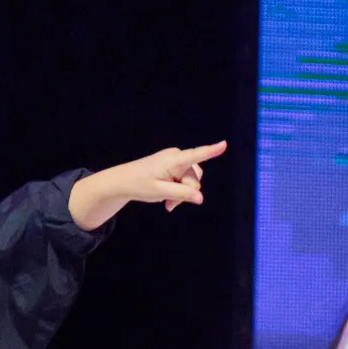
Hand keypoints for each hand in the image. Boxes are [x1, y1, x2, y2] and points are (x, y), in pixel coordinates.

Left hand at [67, 142, 228, 229]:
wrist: (123, 181)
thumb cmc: (139, 185)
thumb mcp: (160, 192)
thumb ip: (181, 194)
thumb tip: (200, 198)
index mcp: (172, 160)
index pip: (195, 155)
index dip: (211, 151)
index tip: (224, 144)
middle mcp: (176, 156)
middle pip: (194, 178)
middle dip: (186, 192)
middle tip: (169, 204)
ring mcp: (175, 160)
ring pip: (191, 180)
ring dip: (182, 193)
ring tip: (167, 202)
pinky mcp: (174, 165)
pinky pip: (184, 179)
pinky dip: (178, 190)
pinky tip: (168, 199)